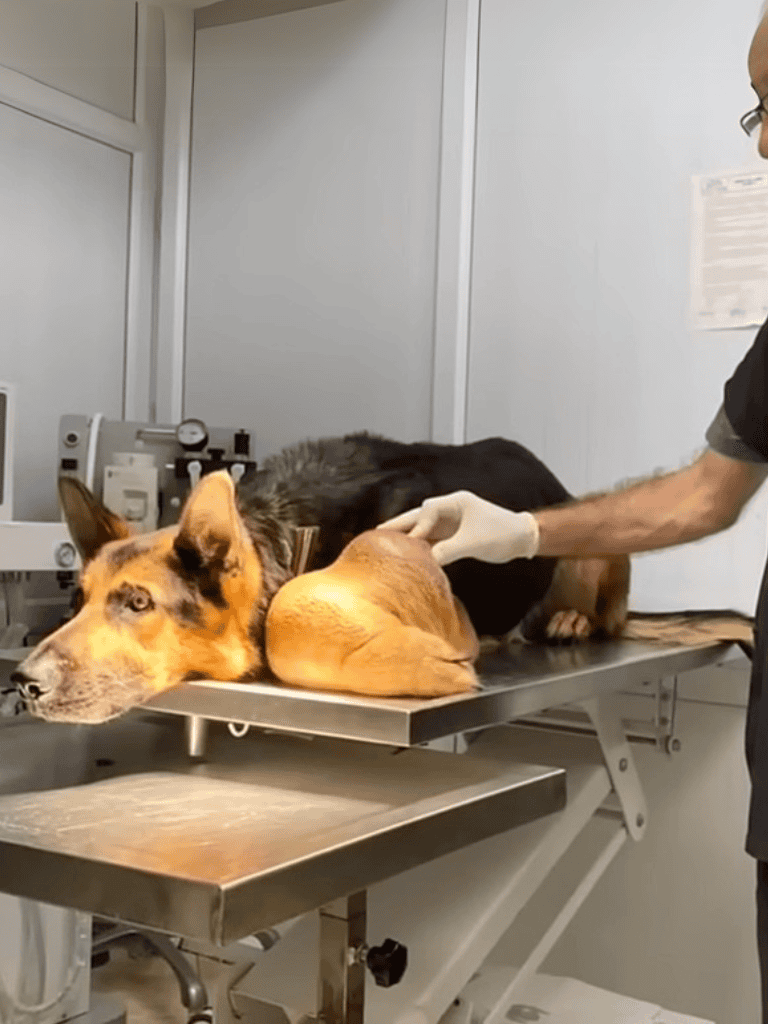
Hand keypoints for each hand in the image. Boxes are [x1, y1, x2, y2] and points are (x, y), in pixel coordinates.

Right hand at [378, 490, 539, 565]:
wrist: (522, 538)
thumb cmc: (502, 533)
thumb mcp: (474, 542)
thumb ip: (449, 550)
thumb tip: (426, 561)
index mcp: (455, 502)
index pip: (427, 511)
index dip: (417, 526)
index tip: (410, 542)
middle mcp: (449, 510)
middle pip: (418, 516)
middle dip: (399, 525)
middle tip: (375, 533)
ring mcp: (450, 522)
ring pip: (422, 528)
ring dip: (406, 537)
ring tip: (383, 544)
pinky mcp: (453, 535)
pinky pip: (431, 540)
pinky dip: (419, 547)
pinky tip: (406, 555)